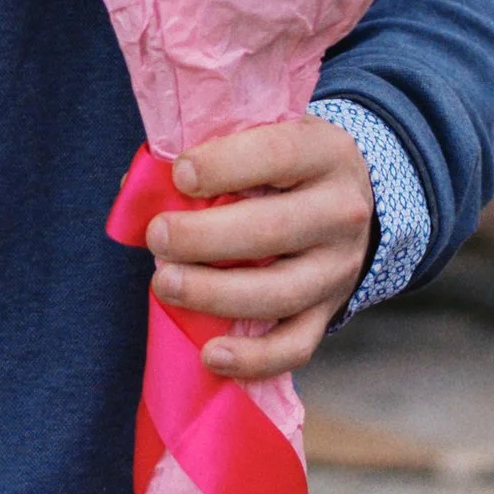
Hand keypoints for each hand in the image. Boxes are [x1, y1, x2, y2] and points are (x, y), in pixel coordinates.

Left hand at [144, 118, 374, 382]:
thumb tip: (140, 188)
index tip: (179, 175)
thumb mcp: (260, 136)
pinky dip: (254, 358)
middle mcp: (340, 212)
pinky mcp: (329, 311)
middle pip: (273, 231)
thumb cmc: (281, 163)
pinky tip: (210, 354)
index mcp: (322, 153)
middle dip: (204, 238)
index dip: (223, 165)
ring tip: (165, 284)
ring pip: (280, 293)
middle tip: (157, 237)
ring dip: (215, 294)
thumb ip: (206, 151)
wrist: (353, 196)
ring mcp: (338, 269)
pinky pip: (295, 346)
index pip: (277, 155)